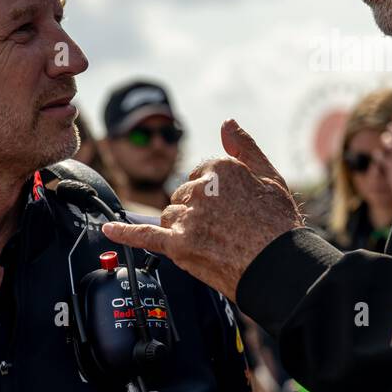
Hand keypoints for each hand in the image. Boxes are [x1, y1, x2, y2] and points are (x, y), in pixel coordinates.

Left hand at [102, 119, 304, 299]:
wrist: (281, 267)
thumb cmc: (280, 225)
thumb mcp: (270, 177)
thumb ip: (244, 148)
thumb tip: (227, 123)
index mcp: (220, 168)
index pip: (199, 176)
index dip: (213, 194)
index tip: (228, 208)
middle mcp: (201, 189)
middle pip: (182, 197)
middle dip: (196, 211)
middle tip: (224, 229)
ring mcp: (188, 219)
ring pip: (170, 217)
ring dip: (182, 228)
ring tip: (213, 242)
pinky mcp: (179, 246)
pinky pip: (145, 236)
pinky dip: (125, 233)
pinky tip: (110, 229)